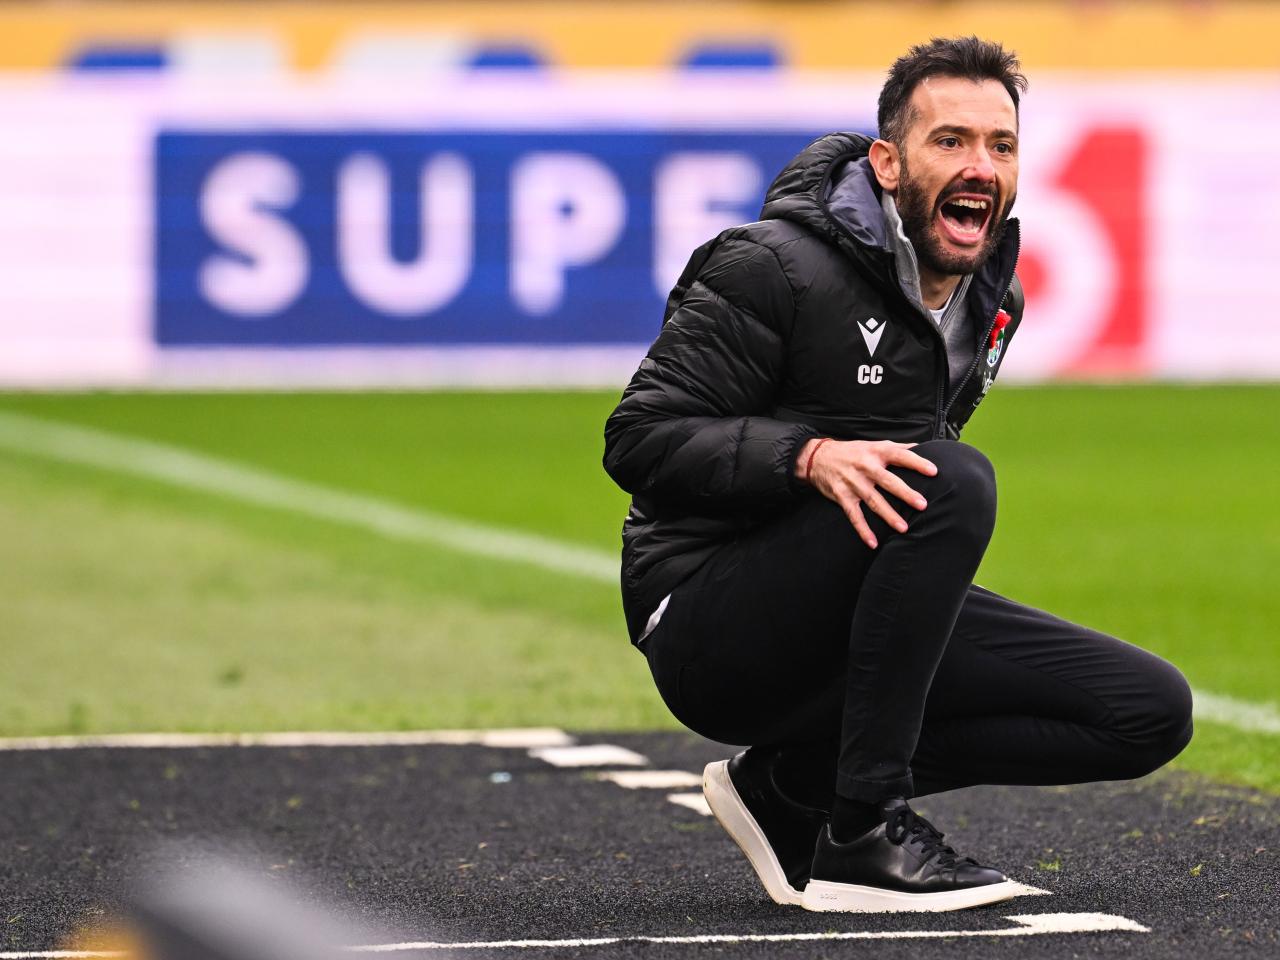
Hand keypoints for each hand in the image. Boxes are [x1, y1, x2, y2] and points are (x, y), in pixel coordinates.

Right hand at [796, 438, 936, 548]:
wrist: (818, 457)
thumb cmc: (852, 452)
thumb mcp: (873, 444)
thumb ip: (898, 447)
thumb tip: (923, 446)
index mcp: (876, 452)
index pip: (900, 455)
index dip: (917, 462)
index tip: (934, 471)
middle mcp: (865, 467)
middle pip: (888, 481)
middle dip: (905, 493)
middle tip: (922, 504)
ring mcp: (853, 483)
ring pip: (873, 500)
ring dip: (888, 515)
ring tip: (903, 528)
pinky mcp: (842, 496)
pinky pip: (854, 515)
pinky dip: (863, 530)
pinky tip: (873, 542)